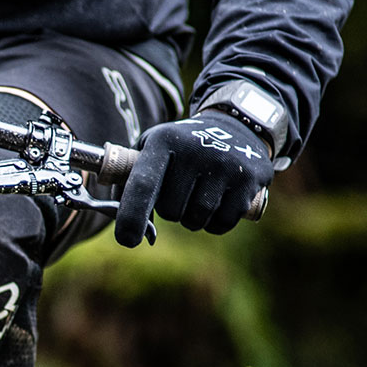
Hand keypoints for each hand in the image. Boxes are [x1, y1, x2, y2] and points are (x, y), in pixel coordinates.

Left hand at [114, 116, 273, 247]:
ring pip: (196, 220)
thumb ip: (128, 180)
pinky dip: (215, 224)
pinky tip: (219, 202)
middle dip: (170, 210)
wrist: (236, 126)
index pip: (142, 184)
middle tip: (181, 189)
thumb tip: (117, 217)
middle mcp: (195, 150)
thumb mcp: (152, 148)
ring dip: (192, 219)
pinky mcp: (249, 180)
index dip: (131, 216)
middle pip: (170, 211)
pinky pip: (221, 224)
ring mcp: (225, 164)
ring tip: (199, 193)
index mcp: (164, 141)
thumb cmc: (181, 148)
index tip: (126, 240)